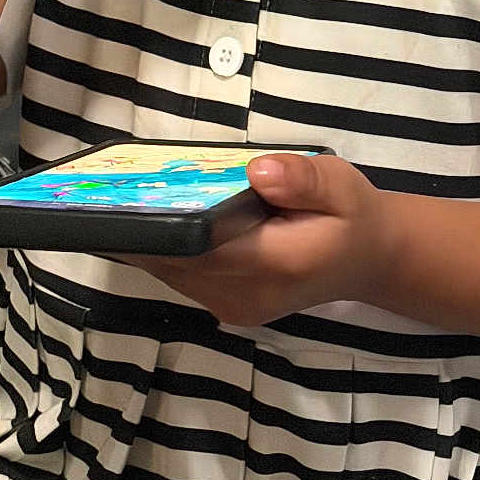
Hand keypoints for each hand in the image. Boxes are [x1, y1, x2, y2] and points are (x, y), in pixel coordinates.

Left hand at [120, 153, 390, 325]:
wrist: (369, 259)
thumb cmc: (352, 215)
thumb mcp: (340, 183)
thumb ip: (302, 178)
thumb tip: (259, 171)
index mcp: (277, 263)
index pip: (203, 247)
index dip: (162, 224)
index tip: (128, 197)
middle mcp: (248, 295)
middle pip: (178, 262)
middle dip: (146, 228)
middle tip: (111, 188)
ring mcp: (235, 308)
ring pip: (173, 273)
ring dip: (151, 239)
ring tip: (123, 198)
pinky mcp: (228, 307)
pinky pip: (183, 278)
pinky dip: (166, 250)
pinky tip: (153, 218)